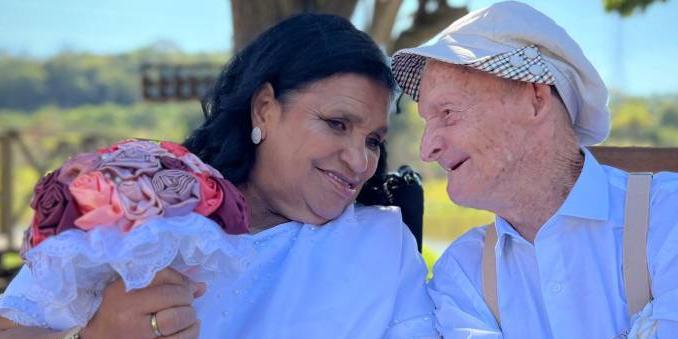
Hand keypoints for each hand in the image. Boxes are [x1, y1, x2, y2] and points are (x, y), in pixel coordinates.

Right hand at [81, 268, 206, 338]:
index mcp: (125, 301)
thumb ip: (166, 279)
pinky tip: (183, 331)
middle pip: (177, 315)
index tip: (184, 290)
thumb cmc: (116, 306)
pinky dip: (189, 336)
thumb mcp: (131, 285)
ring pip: (182, 335)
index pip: (169, 293)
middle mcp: (132, 325)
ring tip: (186, 317)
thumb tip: (200, 287)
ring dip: (191, 323)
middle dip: (188, 307)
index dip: (184, 289)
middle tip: (186, 304)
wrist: (97, 337)